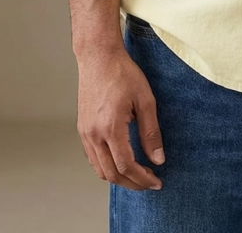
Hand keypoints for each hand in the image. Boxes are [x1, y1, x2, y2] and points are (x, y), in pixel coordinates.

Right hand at [76, 46, 164, 190]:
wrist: (99, 58)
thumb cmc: (122, 73)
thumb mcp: (145, 100)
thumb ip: (151, 132)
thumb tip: (158, 159)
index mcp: (111, 127)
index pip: (126, 166)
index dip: (142, 178)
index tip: (156, 181)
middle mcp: (94, 134)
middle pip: (111, 174)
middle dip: (132, 183)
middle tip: (150, 183)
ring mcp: (85, 132)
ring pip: (99, 169)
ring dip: (119, 177)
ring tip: (138, 176)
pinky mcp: (82, 128)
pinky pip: (93, 157)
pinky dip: (106, 167)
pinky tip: (121, 162)